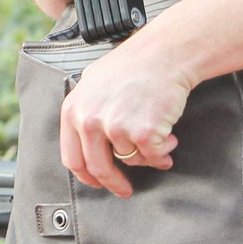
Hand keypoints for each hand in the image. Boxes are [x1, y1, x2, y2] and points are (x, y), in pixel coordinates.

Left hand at [60, 44, 192, 196]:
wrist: (166, 53)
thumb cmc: (136, 64)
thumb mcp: (94, 82)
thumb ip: (85, 111)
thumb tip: (84, 140)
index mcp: (74, 109)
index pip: (72, 157)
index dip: (87, 176)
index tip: (99, 182)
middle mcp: (90, 120)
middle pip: (98, 167)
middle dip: (114, 183)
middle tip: (125, 190)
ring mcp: (116, 127)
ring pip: (131, 160)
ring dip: (148, 155)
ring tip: (160, 138)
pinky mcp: (142, 132)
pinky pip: (153, 156)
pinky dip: (164, 152)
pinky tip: (170, 139)